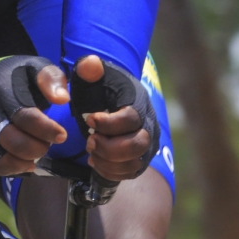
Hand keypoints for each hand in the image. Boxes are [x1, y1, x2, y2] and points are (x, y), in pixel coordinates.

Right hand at [0, 55, 68, 177]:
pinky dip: (4, 169)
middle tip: (46, 145)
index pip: (26, 116)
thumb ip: (50, 79)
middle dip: (36, 149)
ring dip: (21, 163)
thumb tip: (62, 99)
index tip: (61, 136)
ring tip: (32, 157)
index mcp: (3, 90)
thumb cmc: (9, 77)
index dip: (46, 130)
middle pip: (13, 141)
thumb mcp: (32, 68)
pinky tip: (17, 162)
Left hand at [72, 55, 158, 180]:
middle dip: (110, 147)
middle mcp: (149, 125)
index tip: (90, 120)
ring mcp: (147, 145)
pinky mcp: (140, 159)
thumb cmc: (100, 90)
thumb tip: (90, 64)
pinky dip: (110, 172)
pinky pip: (130, 174)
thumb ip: (89, 70)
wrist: (110, 103)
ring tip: (90, 151)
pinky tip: (95, 160)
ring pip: (135, 163)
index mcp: (139, 102)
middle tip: (89, 141)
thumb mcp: (92, 77)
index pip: (131, 118)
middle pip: (138, 145)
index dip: (109, 123)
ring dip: (108, 162)